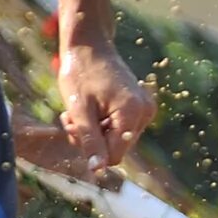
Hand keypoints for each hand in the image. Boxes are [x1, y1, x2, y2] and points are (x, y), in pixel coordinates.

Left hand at [49, 33, 154, 181]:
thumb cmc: (80, 74)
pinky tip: (91, 108)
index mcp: (132, 113)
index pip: (113, 156)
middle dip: (90, 139)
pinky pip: (119, 130)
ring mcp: (145, 110)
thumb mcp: (78, 110)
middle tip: (72, 118)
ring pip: (116, 141)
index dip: (90, 149)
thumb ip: (89, 141)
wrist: (89, 46)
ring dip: (93, 132)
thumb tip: (97, 171)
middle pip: (115, 149)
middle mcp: (145, 113)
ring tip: (80, 110)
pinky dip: (101, 124)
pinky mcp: (140, 107)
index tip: (73, 127)